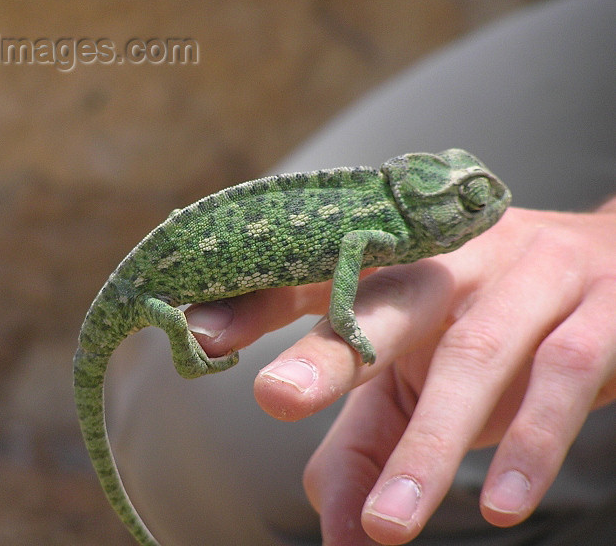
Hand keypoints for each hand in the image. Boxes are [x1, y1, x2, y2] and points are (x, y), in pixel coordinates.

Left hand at [186, 202, 615, 544]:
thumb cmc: (493, 327)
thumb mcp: (421, 379)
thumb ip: (369, 445)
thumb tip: (334, 535)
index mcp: (403, 262)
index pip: (321, 269)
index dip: (258, 295)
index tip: (199, 332)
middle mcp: (461, 257)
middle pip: (390, 297)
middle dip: (332, 350)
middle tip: (274, 398)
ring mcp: (535, 276)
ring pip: (476, 353)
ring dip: (431, 443)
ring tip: (387, 526)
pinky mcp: (606, 312)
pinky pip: (564, 374)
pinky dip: (530, 443)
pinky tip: (498, 505)